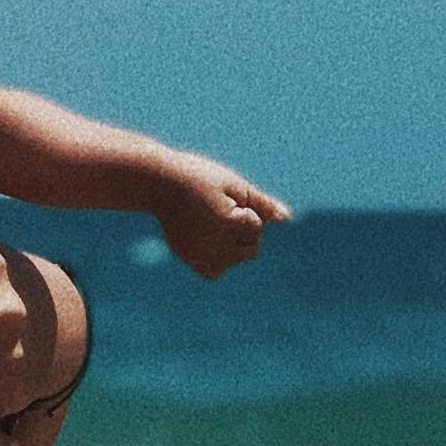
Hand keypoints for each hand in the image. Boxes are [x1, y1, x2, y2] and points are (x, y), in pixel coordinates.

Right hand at [155, 154, 290, 278]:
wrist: (158, 183)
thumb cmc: (200, 178)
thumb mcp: (235, 186)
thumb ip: (262, 205)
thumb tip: (287, 218)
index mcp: (229, 226)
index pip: (256, 226)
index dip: (241, 207)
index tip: (217, 195)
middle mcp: (216, 250)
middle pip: (251, 248)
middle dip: (241, 230)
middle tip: (213, 208)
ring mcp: (202, 259)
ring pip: (235, 258)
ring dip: (230, 244)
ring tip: (206, 221)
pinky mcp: (191, 262)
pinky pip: (216, 267)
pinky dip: (215, 255)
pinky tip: (201, 235)